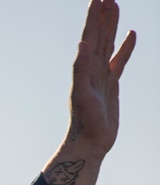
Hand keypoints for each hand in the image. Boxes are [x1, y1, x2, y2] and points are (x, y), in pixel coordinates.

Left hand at [66, 0, 135, 158]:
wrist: (90, 144)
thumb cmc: (85, 123)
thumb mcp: (82, 95)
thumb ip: (80, 69)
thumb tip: (83, 44)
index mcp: (86, 68)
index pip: (90, 36)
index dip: (94, 17)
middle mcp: (92, 69)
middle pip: (99, 35)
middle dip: (102, 15)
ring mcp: (101, 76)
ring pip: (108, 44)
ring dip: (111, 25)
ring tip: (114, 6)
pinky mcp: (111, 86)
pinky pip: (119, 61)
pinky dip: (125, 47)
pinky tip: (131, 35)